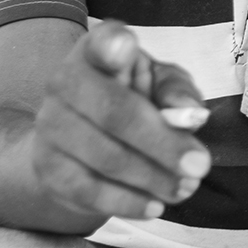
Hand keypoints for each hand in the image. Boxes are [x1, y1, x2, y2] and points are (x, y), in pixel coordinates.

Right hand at [30, 21, 211, 221]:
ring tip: (186, 188)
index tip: (126, 48)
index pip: (101, 42)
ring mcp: (49, 125)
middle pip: (114, 112)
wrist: (77, 140)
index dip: (112, 46)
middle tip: (201, 166)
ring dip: (151, 177)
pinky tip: (154, 205)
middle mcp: (64, 81)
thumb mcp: (162, 85)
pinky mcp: (46, 166)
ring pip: (103, 157)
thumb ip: (178, 93)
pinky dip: (125, 201)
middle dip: (162, 143)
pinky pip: (86, 189)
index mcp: (97, 50)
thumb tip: (192, 116)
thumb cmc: (133, 99)